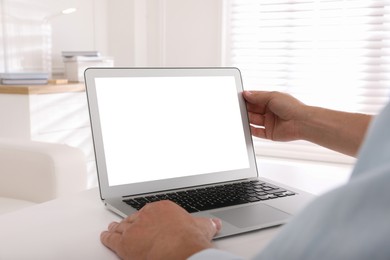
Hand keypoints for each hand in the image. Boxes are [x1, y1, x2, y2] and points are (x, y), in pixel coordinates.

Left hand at [101, 200, 221, 259]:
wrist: (180, 250)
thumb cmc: (189, 239)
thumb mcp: (202, 227)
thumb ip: (208, 223)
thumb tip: (216, 223)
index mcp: (162, 208)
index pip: (151, 212)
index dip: (147, 218)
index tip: (148, 221)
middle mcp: (146, 215)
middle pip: (135, 218)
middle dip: (131, 222)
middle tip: (127, 224)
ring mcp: (134, 228)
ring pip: (122, 227)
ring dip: (117, 228)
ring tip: (113, 228)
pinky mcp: (125, 243)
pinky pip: (112, 239)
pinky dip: (107, 237)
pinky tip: (106, 236)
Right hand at [243, 91, 305, 140]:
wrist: (301, 122)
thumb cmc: (292, 107)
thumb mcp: (272, 97)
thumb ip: (258, 96)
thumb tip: (246, 93)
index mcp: (272, 101)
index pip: (256, 99)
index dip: (248, 98)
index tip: (239, 97)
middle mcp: (270, 112)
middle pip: (254, 110)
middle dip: (246, 108)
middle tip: (238, 107)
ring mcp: (270, 123)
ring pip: (254, 120)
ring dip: (247, 119)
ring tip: (240, 117)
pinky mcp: (270, 133)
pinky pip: (257, 132)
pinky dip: (251, 130)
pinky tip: (246, 127)